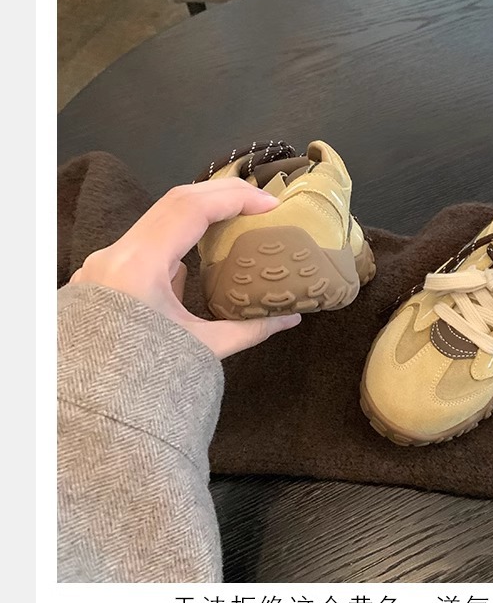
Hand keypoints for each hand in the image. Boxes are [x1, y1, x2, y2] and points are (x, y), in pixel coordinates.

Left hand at [69, 179, 300, 358]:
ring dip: (200, 218)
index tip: (270, 205)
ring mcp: (105, 262)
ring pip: (159, 221)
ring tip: (236, 223)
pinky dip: (178, 245)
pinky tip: (197, 263)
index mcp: (139, 266)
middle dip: (222, 196)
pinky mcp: (103, 274)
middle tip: (260, 204)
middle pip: (174, 202)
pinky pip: (146, 246)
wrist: (92, 406)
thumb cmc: (142, 377)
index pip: (191, 208)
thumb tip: (290, 318)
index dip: (235, 198)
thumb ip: (249, 329)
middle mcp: (116, 253)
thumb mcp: (203, 350)